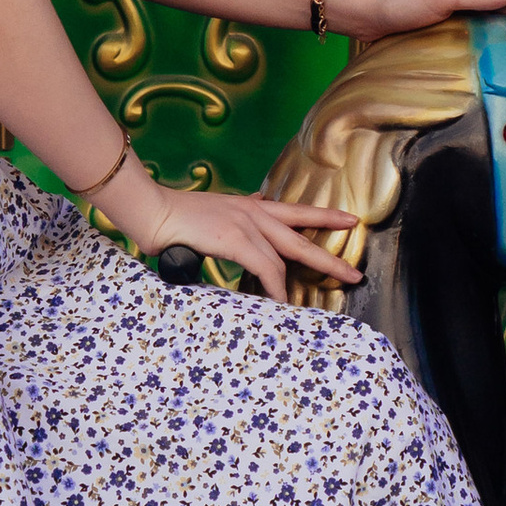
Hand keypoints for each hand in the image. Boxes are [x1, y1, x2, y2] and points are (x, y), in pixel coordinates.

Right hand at [105, 173, 359, 299]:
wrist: (150, 208)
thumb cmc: (171, 216)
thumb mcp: (210, 215)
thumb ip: (230, 223)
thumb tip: (239, 231)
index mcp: (247, 205)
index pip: (292, 210)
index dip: (322, 216)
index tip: (347, 220)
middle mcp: (251, 210)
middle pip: (302, 232)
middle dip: (331, 253)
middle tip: (355, 271)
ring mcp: (244, 222)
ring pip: (289, 253)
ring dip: (307, 276)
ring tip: (328, 292)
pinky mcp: (235, 238)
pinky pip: (266, 267)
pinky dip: (276, 286)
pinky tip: (282, 301)